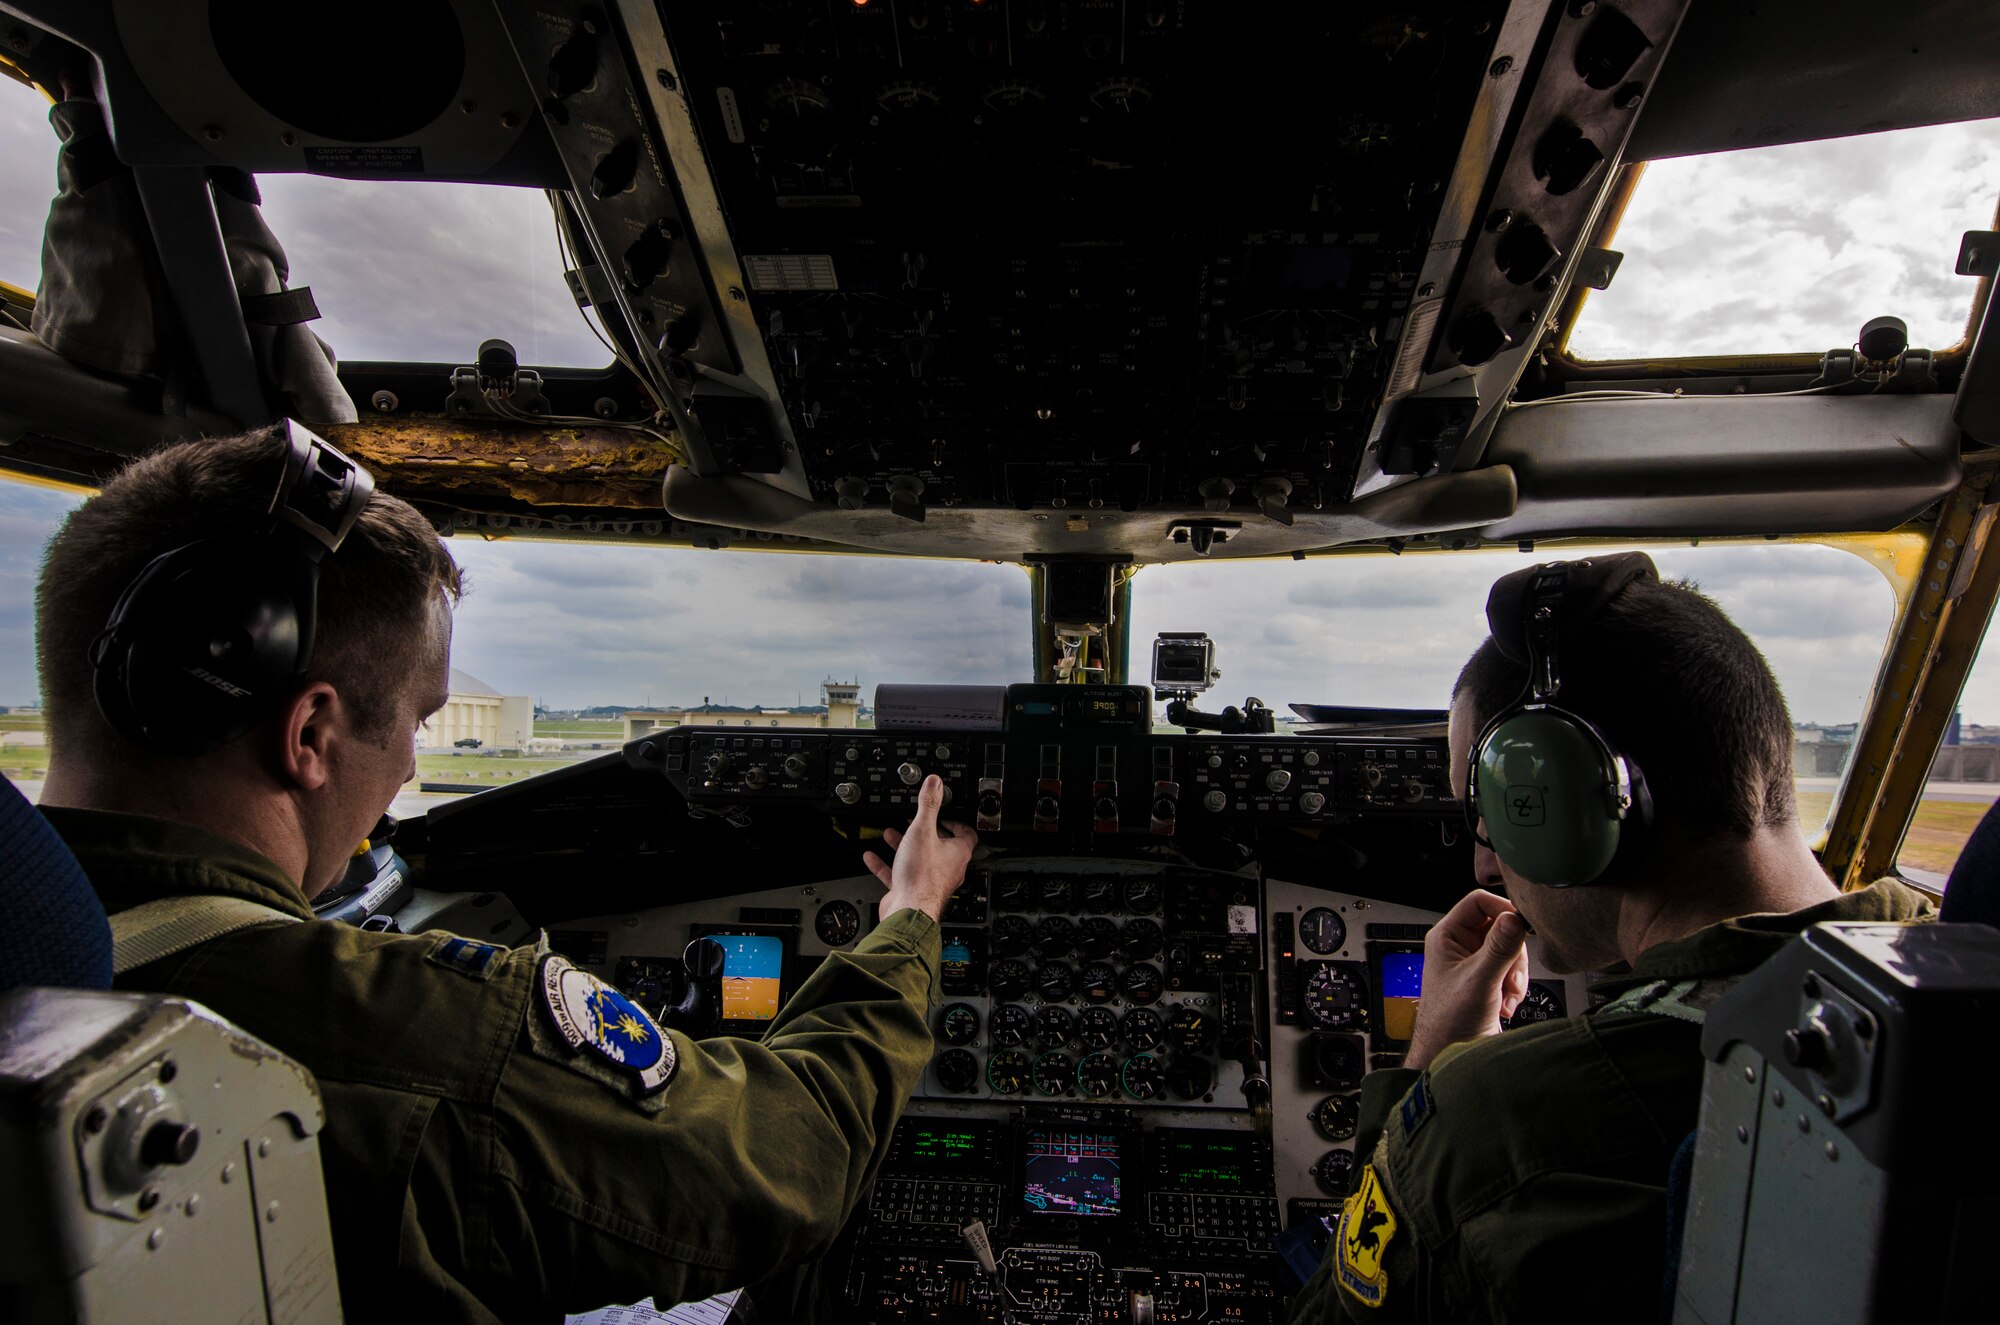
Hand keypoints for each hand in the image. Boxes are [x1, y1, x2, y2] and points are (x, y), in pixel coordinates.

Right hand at [863, 775, 976, 922]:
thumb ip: (928, 805)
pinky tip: (872, 856)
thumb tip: (935, 783)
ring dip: (904, 845)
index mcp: (957, 853)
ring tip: (891, 833)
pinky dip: (886, 864)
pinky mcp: (910, 891)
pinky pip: (898, 874)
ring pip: (917, 859)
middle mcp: (946, 868)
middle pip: (939, 845)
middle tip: (913, 822)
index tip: (943, 814)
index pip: (965, 833)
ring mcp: (929, 881)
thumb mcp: (922, 831)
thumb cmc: (921, 877)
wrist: (908, 911)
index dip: (954, 821)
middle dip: (923, 832)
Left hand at [1404, 889, 1530, 1070]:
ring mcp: (1475, 964)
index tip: (1521, 924)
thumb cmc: (1448, 1023)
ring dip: (1515, 974)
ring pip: (1510, 950)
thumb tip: (1514, 918)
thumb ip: (1499, 948)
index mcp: (1447, 937)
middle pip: (1501, 926)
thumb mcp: (1479, 981)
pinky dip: (1514, 987)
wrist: (1450, 1056)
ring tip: (1505, 995)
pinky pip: (1512, 970)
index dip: (1502, 909)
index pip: (1478, 902)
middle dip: (1513, 953)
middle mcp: (1460, 947)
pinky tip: (1504, 1005)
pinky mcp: (1489, 981)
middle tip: (1510, 974)